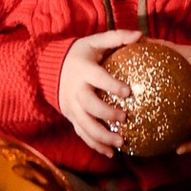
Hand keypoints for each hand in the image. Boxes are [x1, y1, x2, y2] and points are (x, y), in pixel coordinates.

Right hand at [57, 30, 138, 151]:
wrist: (49, 68)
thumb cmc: (80, 54)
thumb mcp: (94, 42)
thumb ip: (116, 38)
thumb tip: (140, 36)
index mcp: (83, 70)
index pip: (98, 79)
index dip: (112, 85)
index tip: (128, 91)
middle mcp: (75, 91)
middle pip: (90, 106)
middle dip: (107, 114)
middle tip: (125, 118)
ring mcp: (72, 107)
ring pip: (86, 125)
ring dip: (103, 136)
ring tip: (121, 142)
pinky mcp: (71, 118)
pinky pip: (82, 134)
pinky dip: (95, 145)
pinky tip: (110, 153)